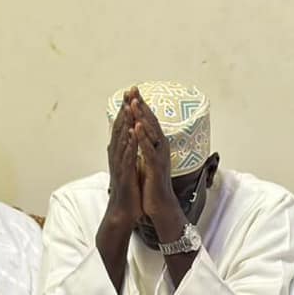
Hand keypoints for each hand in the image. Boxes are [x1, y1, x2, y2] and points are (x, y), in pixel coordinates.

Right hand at [106, 91, 142, 226]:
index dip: (126, 111)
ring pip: (122, 140)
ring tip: (130, 106)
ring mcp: (119, 165)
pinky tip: (133, 134)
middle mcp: (117, 156)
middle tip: (128, 91)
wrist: (123, 212)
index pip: (123, 128)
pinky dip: (129, 145)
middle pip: (120, 129)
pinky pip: (127, 157)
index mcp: (120, 154)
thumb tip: (131, 141)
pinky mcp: (124, 175)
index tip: (130, 94)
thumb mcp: (129, 168)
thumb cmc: (127, 191)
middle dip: (125, 110)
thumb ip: (128, 154)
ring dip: (125, 123)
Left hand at [127, 88, 177, 220]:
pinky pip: (148, 149)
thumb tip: (138, 135)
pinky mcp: (155, 167)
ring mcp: (159, 156)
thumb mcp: (147, 161)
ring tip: (134, 103)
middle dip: (141, 105)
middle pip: (151, 122)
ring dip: (142, 117)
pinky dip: (142, 137)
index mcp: (156, 146)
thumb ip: (144, 147)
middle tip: (133, 89)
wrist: (159, 205)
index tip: (132, 91)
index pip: (148, 121)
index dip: (141, 106)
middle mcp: (160, 148)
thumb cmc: (152, 185)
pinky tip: (136, 126)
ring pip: (150, 133)